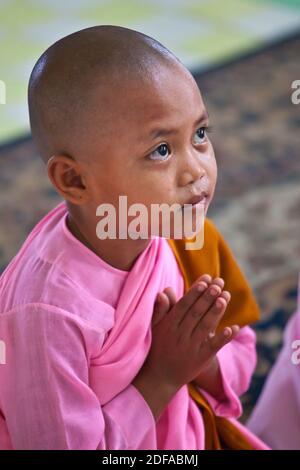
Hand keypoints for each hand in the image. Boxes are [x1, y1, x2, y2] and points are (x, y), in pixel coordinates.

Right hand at [153, 274, 239, 394]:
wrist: (159, 378)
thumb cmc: (158, 347)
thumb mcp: (154, 328)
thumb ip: (160, 309)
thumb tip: (163, 292)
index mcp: (169, 325)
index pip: (184, 305)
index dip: (195, 292)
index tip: (205, 279)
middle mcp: (180, 335)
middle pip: (197, 312)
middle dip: (208, 296)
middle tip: (219, 283)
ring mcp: (191, 347)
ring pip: (206, 326)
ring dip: (216, 311)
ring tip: (225, 296)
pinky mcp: (201, 359)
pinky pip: (213, 347)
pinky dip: (224, 338)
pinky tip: (234, 328)